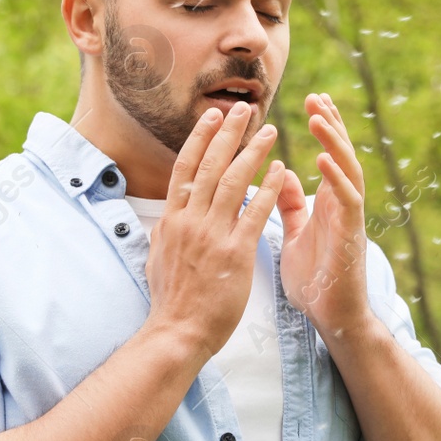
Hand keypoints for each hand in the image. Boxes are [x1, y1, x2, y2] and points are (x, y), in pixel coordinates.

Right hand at [143, 101, 284, 361]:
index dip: (200, 139)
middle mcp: (190, 221)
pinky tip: (282, 171)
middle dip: (228, 133)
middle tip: (244, 109)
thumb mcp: (157, 258)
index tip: (213, 117)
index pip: (186, 169)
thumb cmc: (171, 301)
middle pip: (210, 166)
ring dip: (253, 152)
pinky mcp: (235, 253)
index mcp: (171, 220)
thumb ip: (165, 233)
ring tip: (270, 131)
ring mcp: (212, 236)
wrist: (178, 332)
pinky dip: (269, 188)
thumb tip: (166, 218)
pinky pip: (255, 213)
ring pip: (234, 182)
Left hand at [275, 93, 373, 341]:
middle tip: (317, 96)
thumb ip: (292, 206)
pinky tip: (323, 158)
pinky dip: (336, 178)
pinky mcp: (350, 236)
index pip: (330, 156)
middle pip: (342, 154)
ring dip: (334, 141)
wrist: (332, 319)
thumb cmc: (316, 280)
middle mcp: (343, 206)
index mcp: (329, 204)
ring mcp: (350, 219)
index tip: (314, 101)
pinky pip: (347, 201)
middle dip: (331, 125)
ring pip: (348, 170)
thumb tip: (283, 176)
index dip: (325, 129)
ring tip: (319, 116)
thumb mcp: (296, 236)